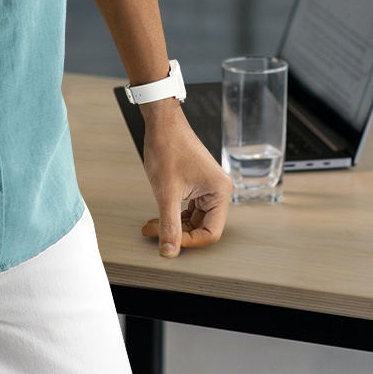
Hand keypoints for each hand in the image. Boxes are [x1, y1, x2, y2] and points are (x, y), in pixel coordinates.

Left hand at [139, 103, 233, 255]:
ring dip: (173, 224)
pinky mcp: (197, 184)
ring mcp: (208, 187)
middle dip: (178, 233)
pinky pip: (189, 209)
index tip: (168, 242)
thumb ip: (169, 224)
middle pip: (202, 227)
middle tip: (153, 230)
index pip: (211, 232)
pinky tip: (159, 215)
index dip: (189, 241)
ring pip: (194, 220)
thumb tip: (169, 251)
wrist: (161, 122)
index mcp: (220, 192)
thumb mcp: (166, 191)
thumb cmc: (167, 146)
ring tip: (152, 224)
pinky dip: (174, 214)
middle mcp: (218, 190)